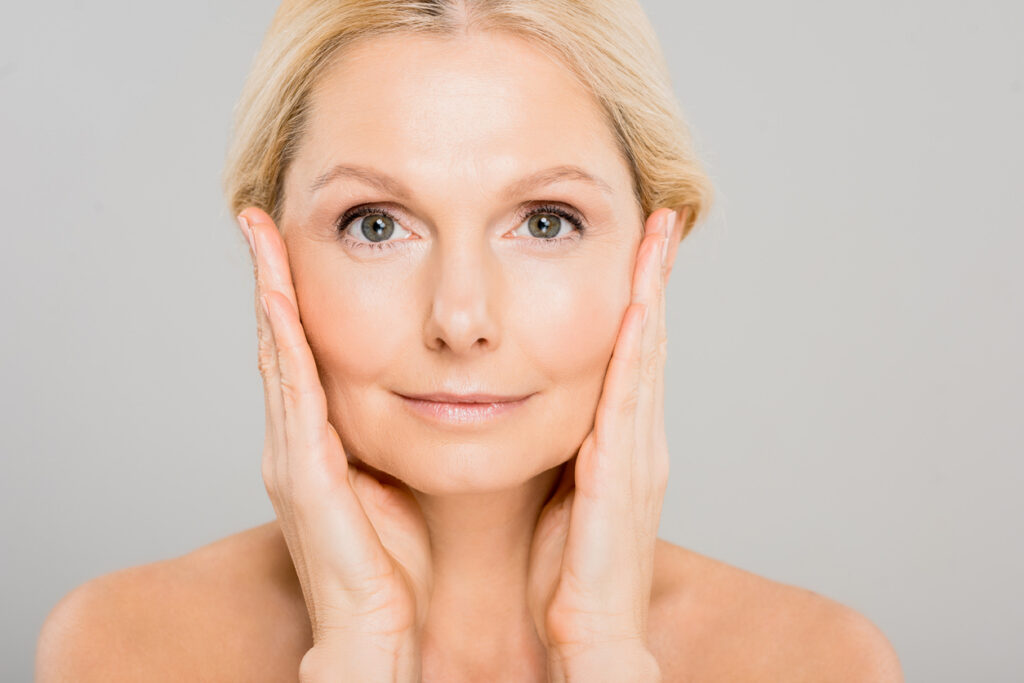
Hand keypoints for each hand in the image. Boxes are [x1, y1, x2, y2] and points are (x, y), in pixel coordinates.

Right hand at [237, 208, 431, 681]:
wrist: (380, 636)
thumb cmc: (396, 569)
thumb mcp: (398, 486)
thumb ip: (394, 443)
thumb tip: (431, 397)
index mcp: (320, 446)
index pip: (305, 355)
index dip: (296, 299)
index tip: (293, 244)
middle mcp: (295, 444)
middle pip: (281, 343)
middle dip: (271, 280)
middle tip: (261, 219)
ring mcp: (292, 458)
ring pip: (278, 357)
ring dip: (270, 295)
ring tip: (261, 237)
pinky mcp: (303, 476)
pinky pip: (293, 396)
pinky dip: (285, 343)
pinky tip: (280, 300)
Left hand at [526, 208, 680, 680]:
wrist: (592, 636)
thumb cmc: (567, 573)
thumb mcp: (561, 497)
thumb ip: (563, 453)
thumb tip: (538, 417)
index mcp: (621, 445)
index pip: (633, 356)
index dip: (637, 299)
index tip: (636, 248)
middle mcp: (640, 440)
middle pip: (648, 342)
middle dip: (654, 279)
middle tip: (661, 219)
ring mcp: (639, 455)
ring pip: (647, 357)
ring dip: (651, 295)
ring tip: (658, 239)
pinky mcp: (624, 475)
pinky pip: (628, 398)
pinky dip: (636, 349)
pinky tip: (636, 308)